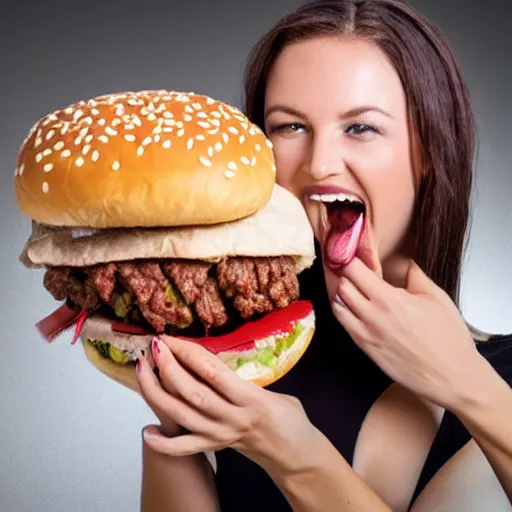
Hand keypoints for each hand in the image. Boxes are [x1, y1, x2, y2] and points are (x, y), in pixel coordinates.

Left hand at [136, 335, 316, 475]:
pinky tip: (146, 431)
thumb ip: (247, 379)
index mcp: (252, 399)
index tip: (172, 338)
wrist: (297, 456)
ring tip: (142, 369)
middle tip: (153, 346)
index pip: (214, 373)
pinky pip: (184, 448)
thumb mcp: (279, 391)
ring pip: (182, 415)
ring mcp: (221, 436)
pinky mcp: (215, 448)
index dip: (190, 353)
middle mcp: (233, 418)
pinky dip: (163, 443)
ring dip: (158, 392)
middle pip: (193, 393)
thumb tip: (215, 362)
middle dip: (168, 368)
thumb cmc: (291, 419)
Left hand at [332, 257, 487, 410]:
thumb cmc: (448, 339)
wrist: (451, 377)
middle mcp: (372, 316)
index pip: (354, 270)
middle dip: (346, 275)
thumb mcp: (436, 298)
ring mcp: (365, 334)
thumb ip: (415, 276)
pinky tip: (354, 307)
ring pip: (337, 305)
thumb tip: (405, 262)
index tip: (355, 255)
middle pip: (342, 285)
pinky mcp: (364, 348)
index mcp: (389, 299)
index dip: (352, 259)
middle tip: (354, 271)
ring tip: (353, 288)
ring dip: (342, 293)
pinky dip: (343, 311)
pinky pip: (344, 324)